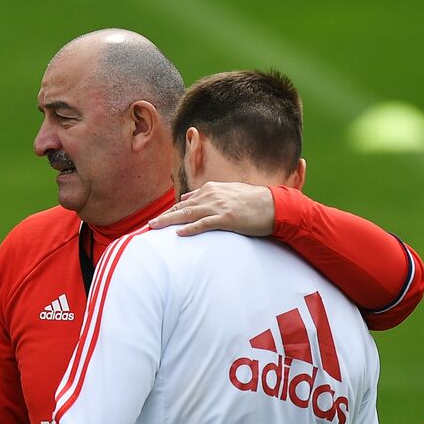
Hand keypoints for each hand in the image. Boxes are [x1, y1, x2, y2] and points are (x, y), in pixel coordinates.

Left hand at [149, 181, 275, 236]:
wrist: (274, 205)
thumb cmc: (252, 201)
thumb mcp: (227, 193)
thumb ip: (206, 195)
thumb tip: (186, 199)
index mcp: (211, 189)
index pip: (185, 202)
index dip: (170, 211)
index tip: (157, 219)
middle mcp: (212, 195)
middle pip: (182, 207)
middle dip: (164, 216)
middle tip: (148, 225)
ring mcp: (218, 207)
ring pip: (188, 214)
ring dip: (170, 221)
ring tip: (154, 228)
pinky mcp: (226, 218)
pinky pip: (204, 224)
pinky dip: (190, 229)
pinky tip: (178, 233)